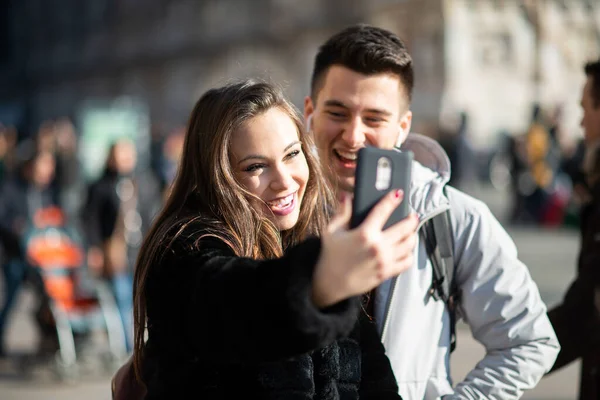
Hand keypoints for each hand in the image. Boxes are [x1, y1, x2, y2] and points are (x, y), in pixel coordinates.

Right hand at [312, 190, 417, 307]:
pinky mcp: (386, 272)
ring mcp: (384, 260)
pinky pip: (406, 262)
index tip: (399, 194)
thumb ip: (342, 212)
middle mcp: (377, 246)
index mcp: (364, 233)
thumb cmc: (331, 255)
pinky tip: (406, 250)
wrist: (330, 282)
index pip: (383, 211)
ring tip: (411, 232)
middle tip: (412, 215)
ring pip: (408, 245)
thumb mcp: (332, 231)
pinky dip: (409, 255)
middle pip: (404, 228)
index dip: (393, 199)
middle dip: (411, 219)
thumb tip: (346, 196)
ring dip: (412, 235)